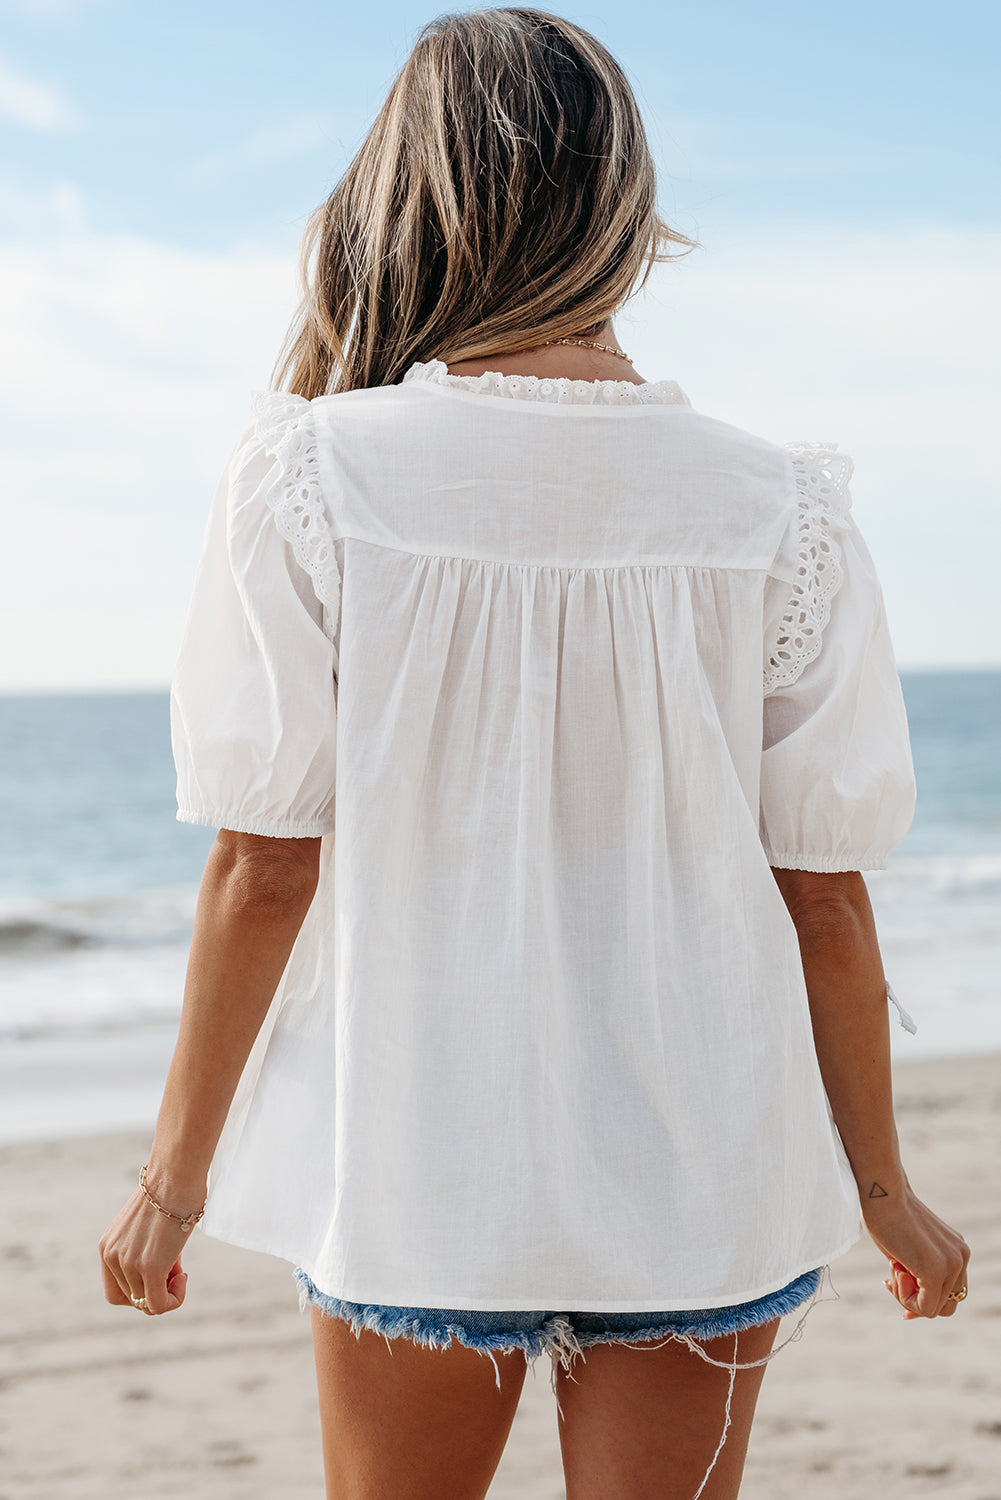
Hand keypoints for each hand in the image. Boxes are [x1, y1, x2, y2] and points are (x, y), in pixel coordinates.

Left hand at [99, 1174, 200, 1315]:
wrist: (176, 1174)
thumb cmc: (171, 1190)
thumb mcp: (146, 1224)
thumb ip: (143, 1247)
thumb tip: (163, 1263)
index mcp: (108, 1246)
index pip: (115, 1290)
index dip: (139, 1288)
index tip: (161, 1268)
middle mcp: (112, 1256)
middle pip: (131, 1299)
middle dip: (154, 1290)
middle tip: (173, 1268)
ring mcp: (129, 1263)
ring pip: (147, 1303)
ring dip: (167, 1290)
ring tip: (180, 1264)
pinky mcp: (150, 1268)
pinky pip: (158, 1305)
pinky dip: (174, 1300)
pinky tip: (184, 1278)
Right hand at [863, 1183, 969, 1318]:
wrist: (882, 1193)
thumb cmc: (887, 1217)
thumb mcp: (910, 1249)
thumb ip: (919, 1271)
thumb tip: (913, 1305)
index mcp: (958, 1250)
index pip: (950, 1292)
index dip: (923, 1297)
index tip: (896, 1285)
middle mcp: (961, 1257)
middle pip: (946, 1305)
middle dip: (916, 1300)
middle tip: (891, 1280)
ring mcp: (952, 1264)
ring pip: (934, 1309)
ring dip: (908, 1297)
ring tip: (893, 1269)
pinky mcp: (936, 1270)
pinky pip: (925, 1308)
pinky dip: (905, 1298)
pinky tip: (894, 1272)